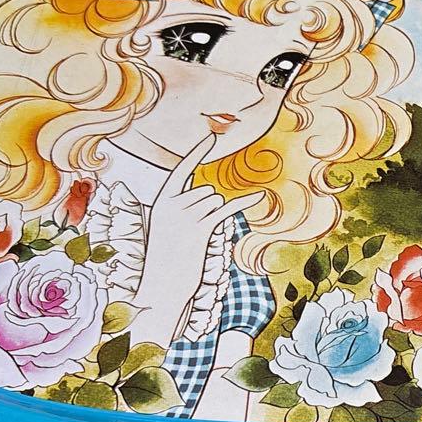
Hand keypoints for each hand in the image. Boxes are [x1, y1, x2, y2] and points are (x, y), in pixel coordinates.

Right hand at [132, 134, 264, 343]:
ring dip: (214, 217)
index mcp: (161, 200)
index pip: (181, 169)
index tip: (211, 136)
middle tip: (195, 232)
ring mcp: (186, 216)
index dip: (197, 152)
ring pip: (216, 202)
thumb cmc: (166, 258)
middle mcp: (172, 204)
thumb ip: (183, 206)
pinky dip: (244, 202)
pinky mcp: (200, 229)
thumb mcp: (168, 227)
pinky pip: (227, 210)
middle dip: (210, 208)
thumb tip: (211, 196)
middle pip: (208, 191)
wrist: (161, 285)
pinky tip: (260, 196)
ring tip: (197, 237)